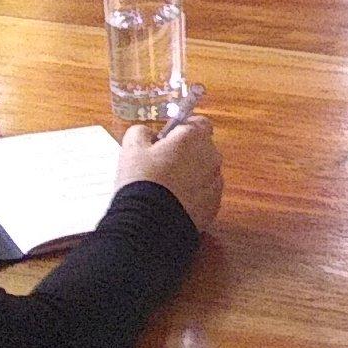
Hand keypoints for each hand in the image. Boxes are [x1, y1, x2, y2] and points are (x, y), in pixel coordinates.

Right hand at [117, 111, 222, 232]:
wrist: (150, 224)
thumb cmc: (142, 179)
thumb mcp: (132, 148)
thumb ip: (142, 132)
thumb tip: (149, 135)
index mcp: (194, 138)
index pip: (199, 123)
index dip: (182, 128)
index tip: (167, 139)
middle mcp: (212, 157)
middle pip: (202, 148)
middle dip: (185, 153)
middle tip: (161, 165)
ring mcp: (216, 183)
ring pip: (204, 173)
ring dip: (191, 175)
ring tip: (166, 188)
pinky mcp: (214, 207)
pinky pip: (205, 194)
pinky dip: (193, 196)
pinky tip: (173, 203)